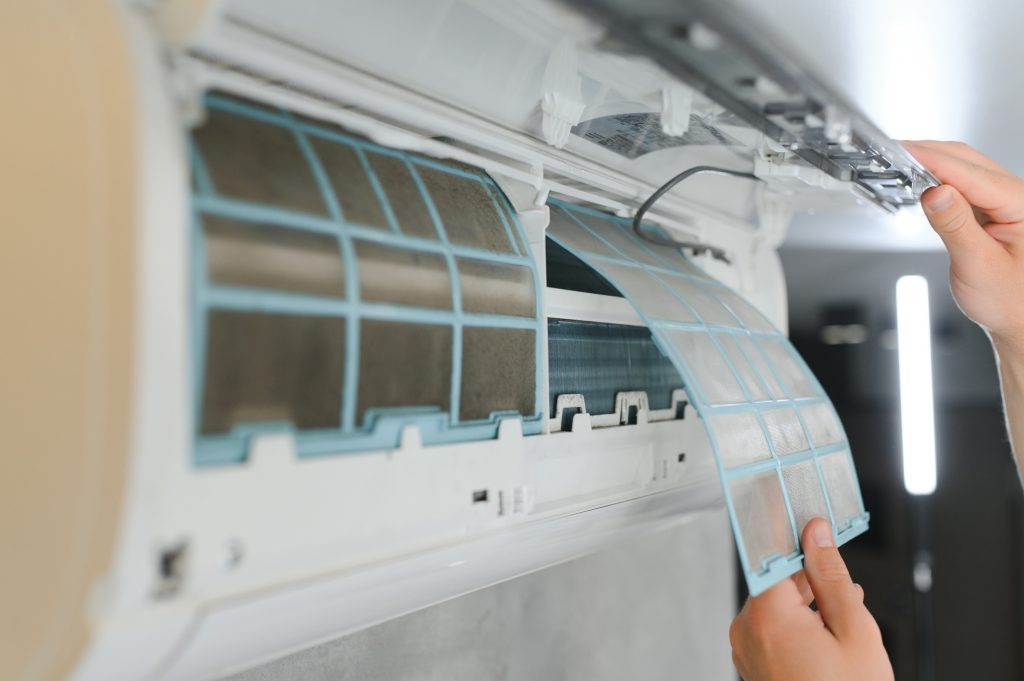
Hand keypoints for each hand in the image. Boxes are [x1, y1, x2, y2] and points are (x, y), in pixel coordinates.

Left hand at [729, 518, 892, 680]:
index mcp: (767, 614)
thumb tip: (817, 534)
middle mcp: (747, 628)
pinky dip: (798, 623)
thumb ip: (831, 575)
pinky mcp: (752, 663)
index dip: (787, 529)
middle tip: (845, 586)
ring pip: (777, 604)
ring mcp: (746, 649)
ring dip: (808, 603)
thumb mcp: (854, 629)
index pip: (770, 551)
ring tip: (845, 619)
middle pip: (776, 579)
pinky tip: (829, 633)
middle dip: (811, 577)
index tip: (797, 508)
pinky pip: (773, 628)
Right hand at [903, 141, 1023, 349]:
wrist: (1022, 321)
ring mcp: (1008, 202)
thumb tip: (936, 191)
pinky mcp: (994, 210)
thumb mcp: (978, 266)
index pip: (972, 174)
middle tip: (893, 152)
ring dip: (934, 164)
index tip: (903, 151)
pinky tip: (923, 181)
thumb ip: (956, 225)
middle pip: (969, 161)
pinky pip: (965, 184)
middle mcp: (1019, 197)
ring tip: (901, 164)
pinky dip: (940, 179)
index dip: (934, 160)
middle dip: (930, 154)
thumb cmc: (1010, 301)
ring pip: (966, 169)